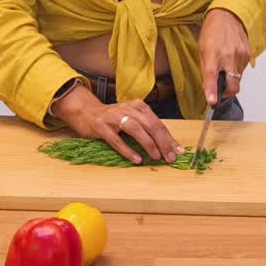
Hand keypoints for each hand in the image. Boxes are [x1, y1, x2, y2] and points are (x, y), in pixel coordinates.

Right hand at [50, 85, 183, 163]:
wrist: (87, 112)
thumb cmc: (114, 118)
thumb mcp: (132, 119)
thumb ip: (148, 129)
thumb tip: (168, 145)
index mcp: (139, 107)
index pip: (158, 123)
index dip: (169, 138)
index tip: (179, 151)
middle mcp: (128, 109)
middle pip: (150, 125)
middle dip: (162, 142)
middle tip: (170, 157)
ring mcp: (114, 117)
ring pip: (136, 130)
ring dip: (148, 144)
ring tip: (156, 157)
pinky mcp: (102, 127)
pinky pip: (117, 140)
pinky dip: (128, 150)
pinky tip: (137, 159)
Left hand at [199, 8, 250, 104]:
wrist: (228, 15)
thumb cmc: (212, 31)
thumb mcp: (202, 49)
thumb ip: (205, 70)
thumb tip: (208, 88)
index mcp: (213, 54)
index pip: (212, 76)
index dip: (212, 91)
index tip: (213, 101)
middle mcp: (229, 56)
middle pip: (232, 86)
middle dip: (227, 93)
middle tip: (220, 90)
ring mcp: (241, 56)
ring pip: (238, 79)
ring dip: (231, 78)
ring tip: (224, 65)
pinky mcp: (248, 55)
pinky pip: (242, 70)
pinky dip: (236, 70)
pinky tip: (231, 59)